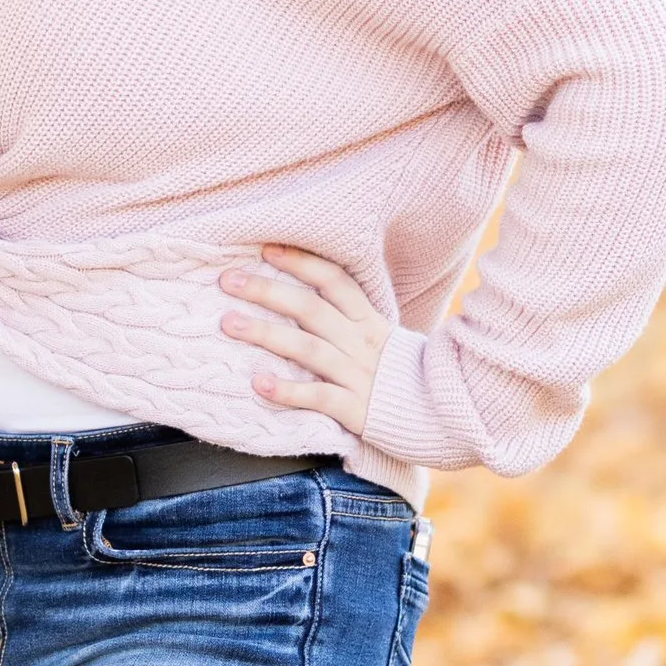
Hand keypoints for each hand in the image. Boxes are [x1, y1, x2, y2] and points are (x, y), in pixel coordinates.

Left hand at [220, 248, 389, 430]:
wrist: (437, 417)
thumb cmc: (398, 375)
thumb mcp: (379, 338)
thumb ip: (347, 317)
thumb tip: (303, 291)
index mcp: (368, 321)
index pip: (334, 281)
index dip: (301, 262)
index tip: (266, 249)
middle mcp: (361, 342)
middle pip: (311, 309)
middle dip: (267, 291)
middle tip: (227, 280)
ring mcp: (358, 375)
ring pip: (308, 348)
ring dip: (266, 333)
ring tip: (229, 323)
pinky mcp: (355, 409)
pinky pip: (319, 397)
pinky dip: (288, 390)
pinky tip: (259, 384)